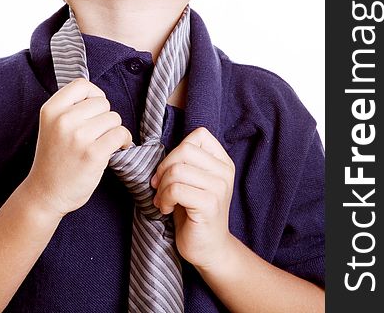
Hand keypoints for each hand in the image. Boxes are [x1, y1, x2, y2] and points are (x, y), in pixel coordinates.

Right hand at [23, 78, 131, 219]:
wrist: (45, 194)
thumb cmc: (54, 158)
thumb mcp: (52, 125)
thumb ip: (70, 108)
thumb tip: (100, 96)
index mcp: (51, 109)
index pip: (82, 84)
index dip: (93, 95)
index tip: (93, 111)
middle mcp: (63, 119)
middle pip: (102, 102)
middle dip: (104, 117)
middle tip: (96, 133)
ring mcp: (78, 136)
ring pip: (114, 118)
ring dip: (113, 130)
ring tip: (102, 142)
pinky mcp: (93, 153)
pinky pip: (121, 134)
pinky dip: (124, 141)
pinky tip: (118, 148)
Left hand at [150, 127, 234, 268]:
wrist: (209, 248)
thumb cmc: (194, 212)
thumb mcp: (192, 180)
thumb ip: (185, 161)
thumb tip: (159, 148)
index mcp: (222, 161)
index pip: (199, 135)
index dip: (177, 150)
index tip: (168, 170)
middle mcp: (224, 172)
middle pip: (185, 149)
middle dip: (164, 167)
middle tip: (159, 186)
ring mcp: (219, 188)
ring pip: (177, 170)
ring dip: (162, 187)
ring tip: (162, 200)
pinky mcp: (209, 205)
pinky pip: (176, 189)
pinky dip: (164, 198)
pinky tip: (166, 209)